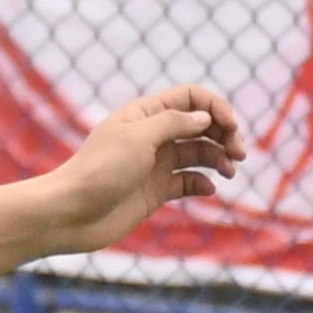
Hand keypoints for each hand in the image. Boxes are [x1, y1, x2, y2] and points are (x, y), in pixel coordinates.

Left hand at [32, 85, 242, 256]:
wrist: (72, 213)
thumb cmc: (100, 171)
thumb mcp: (139, 138)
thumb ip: (174, 123)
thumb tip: (205, 116)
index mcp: (145, 114)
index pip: (190, 98)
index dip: (215, 107)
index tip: (231, 127)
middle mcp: (152, 135)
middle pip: (199, 125)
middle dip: (223, 135)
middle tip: (239, 153)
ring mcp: (154, 163)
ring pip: (197, 153)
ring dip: (218, 158)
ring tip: (229, 171)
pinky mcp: (155, 190)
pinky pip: (188, 181)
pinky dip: (203, 183)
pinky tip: (209, 189)